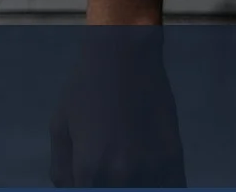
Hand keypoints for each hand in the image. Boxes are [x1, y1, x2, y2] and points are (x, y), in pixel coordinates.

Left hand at [49, 31, 185, 186]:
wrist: (124, 57)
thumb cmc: (84, 89)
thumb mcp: (60, 127)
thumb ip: (62, 170)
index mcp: (88, 168)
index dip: (85, 191)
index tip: (88, 180)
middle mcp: (121, 176)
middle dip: (105, 186)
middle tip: (107, 169)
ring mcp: (151, 170)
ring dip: (133, 184)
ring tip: (126, 167)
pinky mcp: (174, 160)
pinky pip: (170, 190)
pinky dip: (158, 186)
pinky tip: (147, 173)